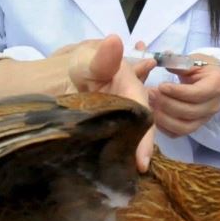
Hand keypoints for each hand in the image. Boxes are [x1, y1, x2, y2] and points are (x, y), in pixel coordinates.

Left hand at [60, 36, 156, 168]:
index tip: (142, 162)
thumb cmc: (86, 65)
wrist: (75, 72)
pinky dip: (118, 157)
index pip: (141, 114)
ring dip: (129, 157)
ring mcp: (124, 120)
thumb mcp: (90, 60)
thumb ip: (102, 56)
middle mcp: (133, 106)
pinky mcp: (113, 130)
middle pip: (141, 131)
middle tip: (133, 178)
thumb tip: (114, 41)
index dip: (144, 138)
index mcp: (132, 90)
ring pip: (132, 139)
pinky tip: (111, 174)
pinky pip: (120, 143)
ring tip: (122, 180)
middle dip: (139, 154)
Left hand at [148, 62, 219, 136]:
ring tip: (150, 104)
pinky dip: (165, 128)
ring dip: (164, 118)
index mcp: (215, 86)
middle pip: (189, 112)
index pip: (196, 94)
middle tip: (150, 93)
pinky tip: (154, 116)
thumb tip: (161, 59)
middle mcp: (213, 106)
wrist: (213, 80)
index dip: (177, 92)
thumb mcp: (194, 60)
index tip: (161, 86)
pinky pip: (179, 134)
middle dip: (166, 103)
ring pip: (184, 127)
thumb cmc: (203, 67)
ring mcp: (205, 119)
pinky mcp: (195, 126)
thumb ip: (178, 62)